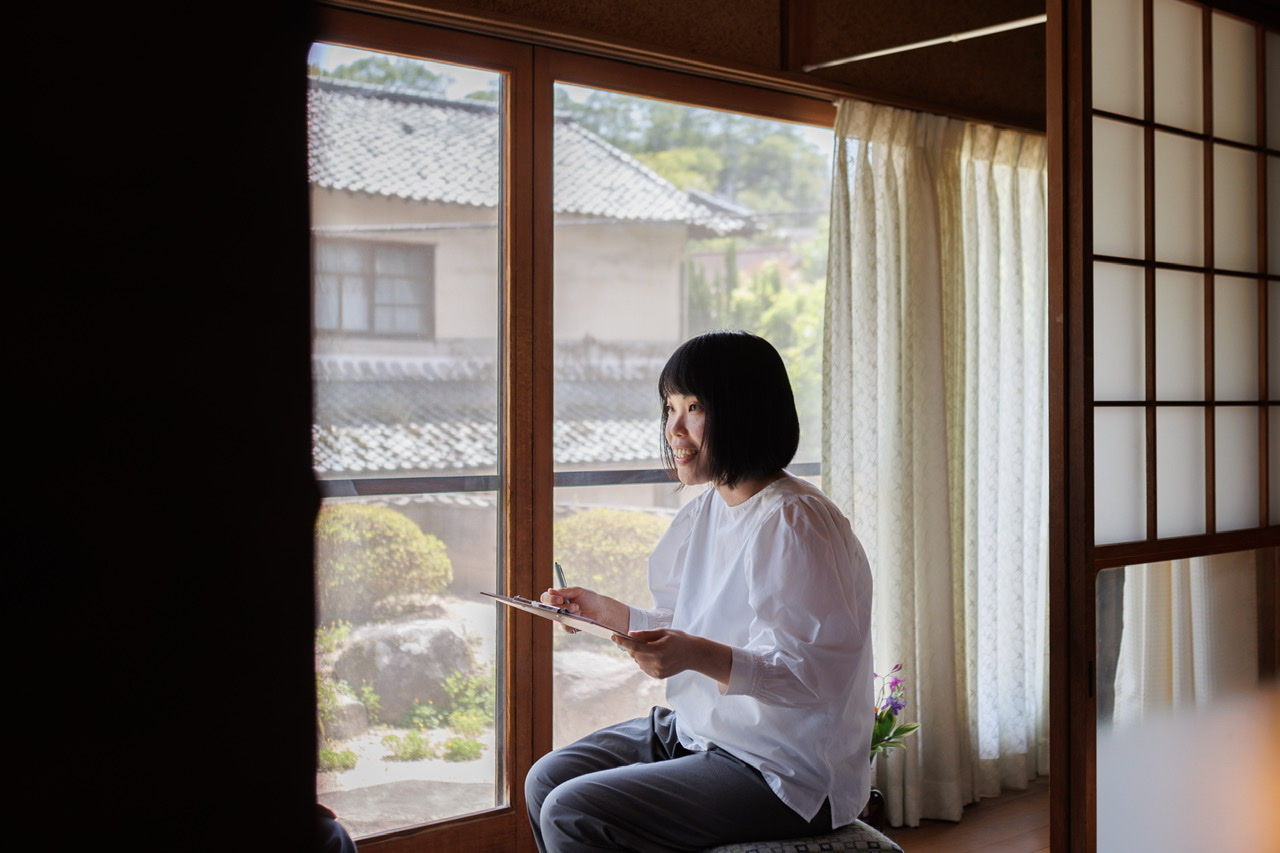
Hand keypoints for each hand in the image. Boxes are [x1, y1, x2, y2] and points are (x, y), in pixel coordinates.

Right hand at [539, 586, 628, 633]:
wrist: (601, 609)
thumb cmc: (589, 598)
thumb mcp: (578, 591)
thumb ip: (565, 591)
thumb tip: (550, 591)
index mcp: (558, 597)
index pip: (546, 598)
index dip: (549, 599)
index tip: (560, 599)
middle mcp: (558, 608)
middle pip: (550, 609)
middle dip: (562, 607)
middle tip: (574, 605)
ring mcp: (563, 618)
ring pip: (559, 619)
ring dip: (569, 614)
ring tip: (579, 609)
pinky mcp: (570, 627)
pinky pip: (566, 627)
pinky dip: (572, 622)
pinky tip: (579, 618)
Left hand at [613, 629, 731, 683]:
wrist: (694, 655)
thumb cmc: (679, 640)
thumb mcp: (664, 632)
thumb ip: (646, 634)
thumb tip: (630, 634)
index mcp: (659, 650)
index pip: (635, 647)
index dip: (622, 642)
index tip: (613, 636)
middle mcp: (658, 663)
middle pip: (635, 655)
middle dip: (632, 646)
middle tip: (638, 639)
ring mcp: (658, 671)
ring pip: (638, 661)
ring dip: (638, 654)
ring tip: (652, 647)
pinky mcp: (658, 676)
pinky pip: (644, 667)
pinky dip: (644, 660)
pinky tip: (655, 655)